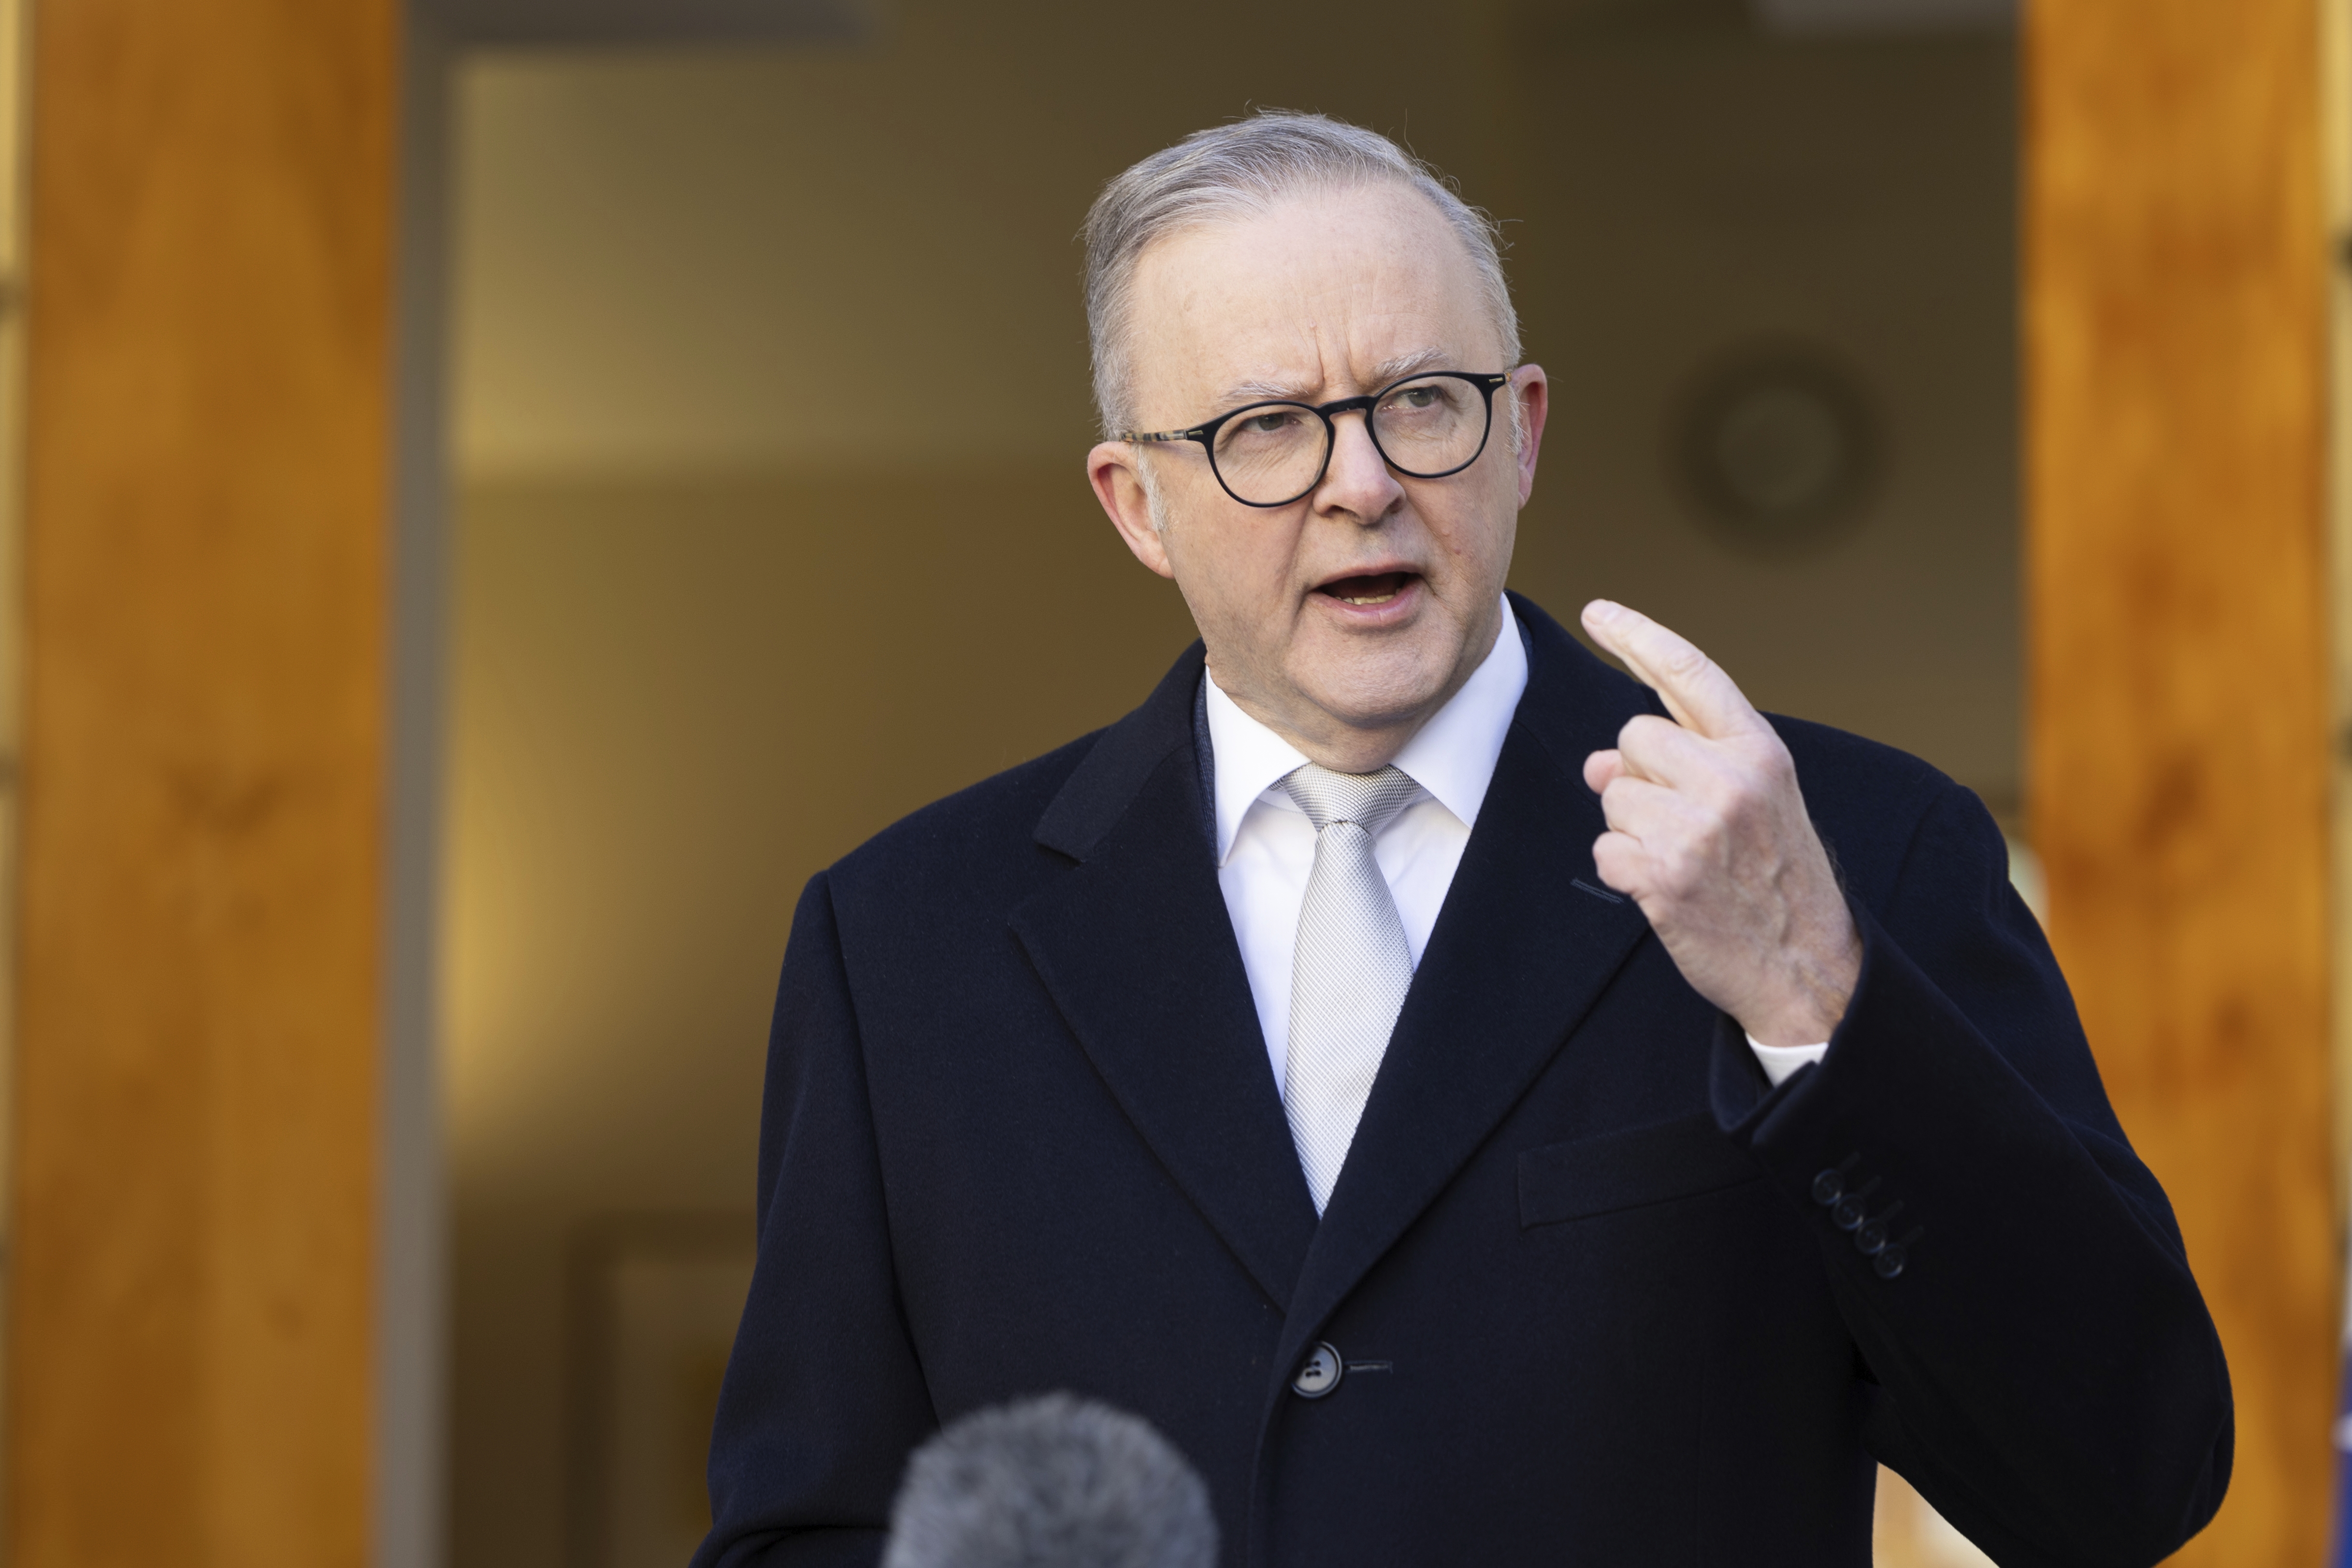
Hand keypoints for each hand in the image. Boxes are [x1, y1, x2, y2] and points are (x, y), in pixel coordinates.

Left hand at [1579, 600, 1860, 1046]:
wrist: (1808, 967)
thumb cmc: (1776, 877)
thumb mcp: (1755, 802)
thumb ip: (1686, 764)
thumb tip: (1598, 763)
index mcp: (1760, 751)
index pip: (1689, 673)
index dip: (1637, 636)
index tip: (1597, 612)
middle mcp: (1732, 779)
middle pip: (1633, 736)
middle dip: (1639, 775)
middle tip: (1682, 820)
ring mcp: (1698, 828)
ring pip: (1613, 795)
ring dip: (1631, 828)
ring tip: (1683, 859)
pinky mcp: (1666, 877)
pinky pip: (1605, 849)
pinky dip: (1623, 872)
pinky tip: (1667, 890)